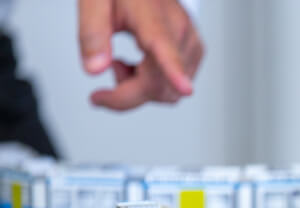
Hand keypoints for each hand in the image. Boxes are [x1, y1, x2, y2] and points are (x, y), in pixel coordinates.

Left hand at [78, 0, 203, 110]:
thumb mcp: (93, 2)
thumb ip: (92, 34)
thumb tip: (95, 70)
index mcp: (154, 17)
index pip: (165, 48)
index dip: (174, 72)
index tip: (185, 89)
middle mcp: (180, 32)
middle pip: (160, 85)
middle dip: (126, 92)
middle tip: (107, 68)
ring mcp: (191, 46)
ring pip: (167, 93)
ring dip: (138, 90)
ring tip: (121, 63)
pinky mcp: (195, 55)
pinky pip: (173, 90)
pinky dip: (151, 87)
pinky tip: (139, 66)